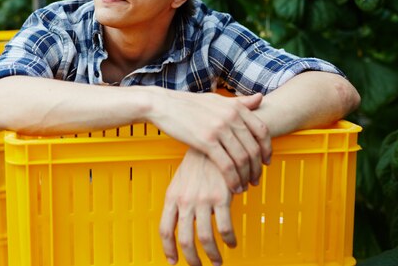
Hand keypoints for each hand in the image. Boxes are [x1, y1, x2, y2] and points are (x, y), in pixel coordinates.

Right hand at [150, 90, 270, 192]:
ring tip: (245, 186)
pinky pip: (227, 166)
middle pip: (254, 148)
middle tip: (256, 180)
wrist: (163, 105)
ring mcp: (219, 129)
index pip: (262, 131)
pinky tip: (233, 187)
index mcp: (235, 107)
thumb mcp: (216, 99)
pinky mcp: (206, 141)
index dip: (267, 149)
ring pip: (242, 159)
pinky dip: (233, 179)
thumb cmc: (188, 104)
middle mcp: (231, 117)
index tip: (266, 161)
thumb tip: (261, 98)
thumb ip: (240, 102)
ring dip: (246, 176)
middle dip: (258, 168)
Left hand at [159, 148, 234, 265]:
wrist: (214, 143)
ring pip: (205, 238)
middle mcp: (185, 200)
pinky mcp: (221, 197)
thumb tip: (179, 225)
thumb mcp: (180, 181)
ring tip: (217, 262)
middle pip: (184, 239)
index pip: (165, 230)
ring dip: (212, 255)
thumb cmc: (198, 164)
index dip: (168, 249)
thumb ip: (178, 202)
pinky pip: (224, 227)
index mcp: (172, 197)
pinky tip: (232, 242)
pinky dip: (228, 239)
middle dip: (192, 259)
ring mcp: (202, 200)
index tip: (173, 261)